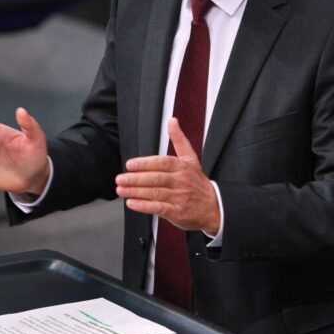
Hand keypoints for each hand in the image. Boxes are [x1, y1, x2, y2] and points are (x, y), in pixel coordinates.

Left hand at [115, 118, 220, 233]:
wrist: (213, 206)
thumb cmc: (197, 182)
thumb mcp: (191, 158)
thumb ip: (179, 140)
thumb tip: (172, 121)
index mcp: (183, 167)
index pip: (162, 163)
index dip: (145, 163)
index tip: (130, 164)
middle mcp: (181, 181)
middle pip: (156, 178)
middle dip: (136, 179)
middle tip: (120, 178)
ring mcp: (180, 197)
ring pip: (155, 193)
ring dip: (136, 192)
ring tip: (121, 190)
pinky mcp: (177, 212)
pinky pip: (159, 208)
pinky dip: (144, 206)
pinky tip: (132, 203)